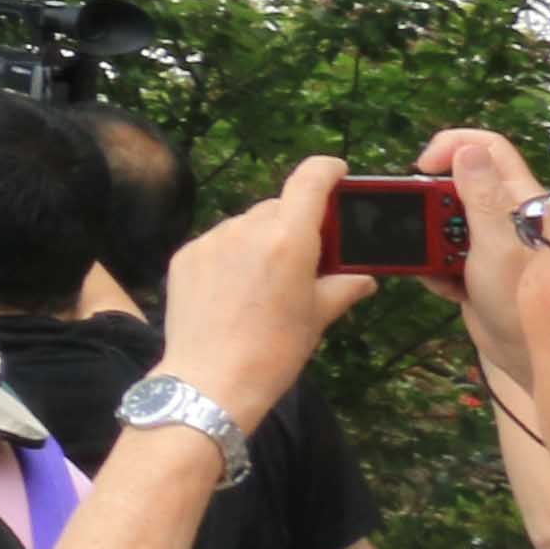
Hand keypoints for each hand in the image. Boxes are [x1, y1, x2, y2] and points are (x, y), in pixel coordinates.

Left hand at [158, 156, 379, 423]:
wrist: (212, 377)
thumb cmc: (275, 349)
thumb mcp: (318, 317)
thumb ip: (344, 287)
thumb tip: (365, 277)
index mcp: (288, 238)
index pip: (309, 181)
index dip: (326, 170)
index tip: (337, 171)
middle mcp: (246, 229)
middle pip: (278, 208)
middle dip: (296, 223)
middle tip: (308, 255)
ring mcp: (211, 240)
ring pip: (245, 225)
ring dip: (261, 240)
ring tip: (269, 280)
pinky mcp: (185, 255)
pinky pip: (217, 243)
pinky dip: (231, 255)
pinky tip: (236, 289)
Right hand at [424, 125, 549, 371]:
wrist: (524, 356)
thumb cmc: (521, 300)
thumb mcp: (498, 244)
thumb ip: (481, 197)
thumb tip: (465, 150)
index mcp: (518, 200)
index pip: (488, 149)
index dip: (453, 146)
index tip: (423, 166)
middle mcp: (503, 215)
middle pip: (455, 184)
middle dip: (431, 206)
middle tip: (423, 228)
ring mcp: (486, 241)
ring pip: (441, 221)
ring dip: (429, 243)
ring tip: (437, 266)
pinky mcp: (471, 266)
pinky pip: (438, 253)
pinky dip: (433, 268)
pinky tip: (446, 287)